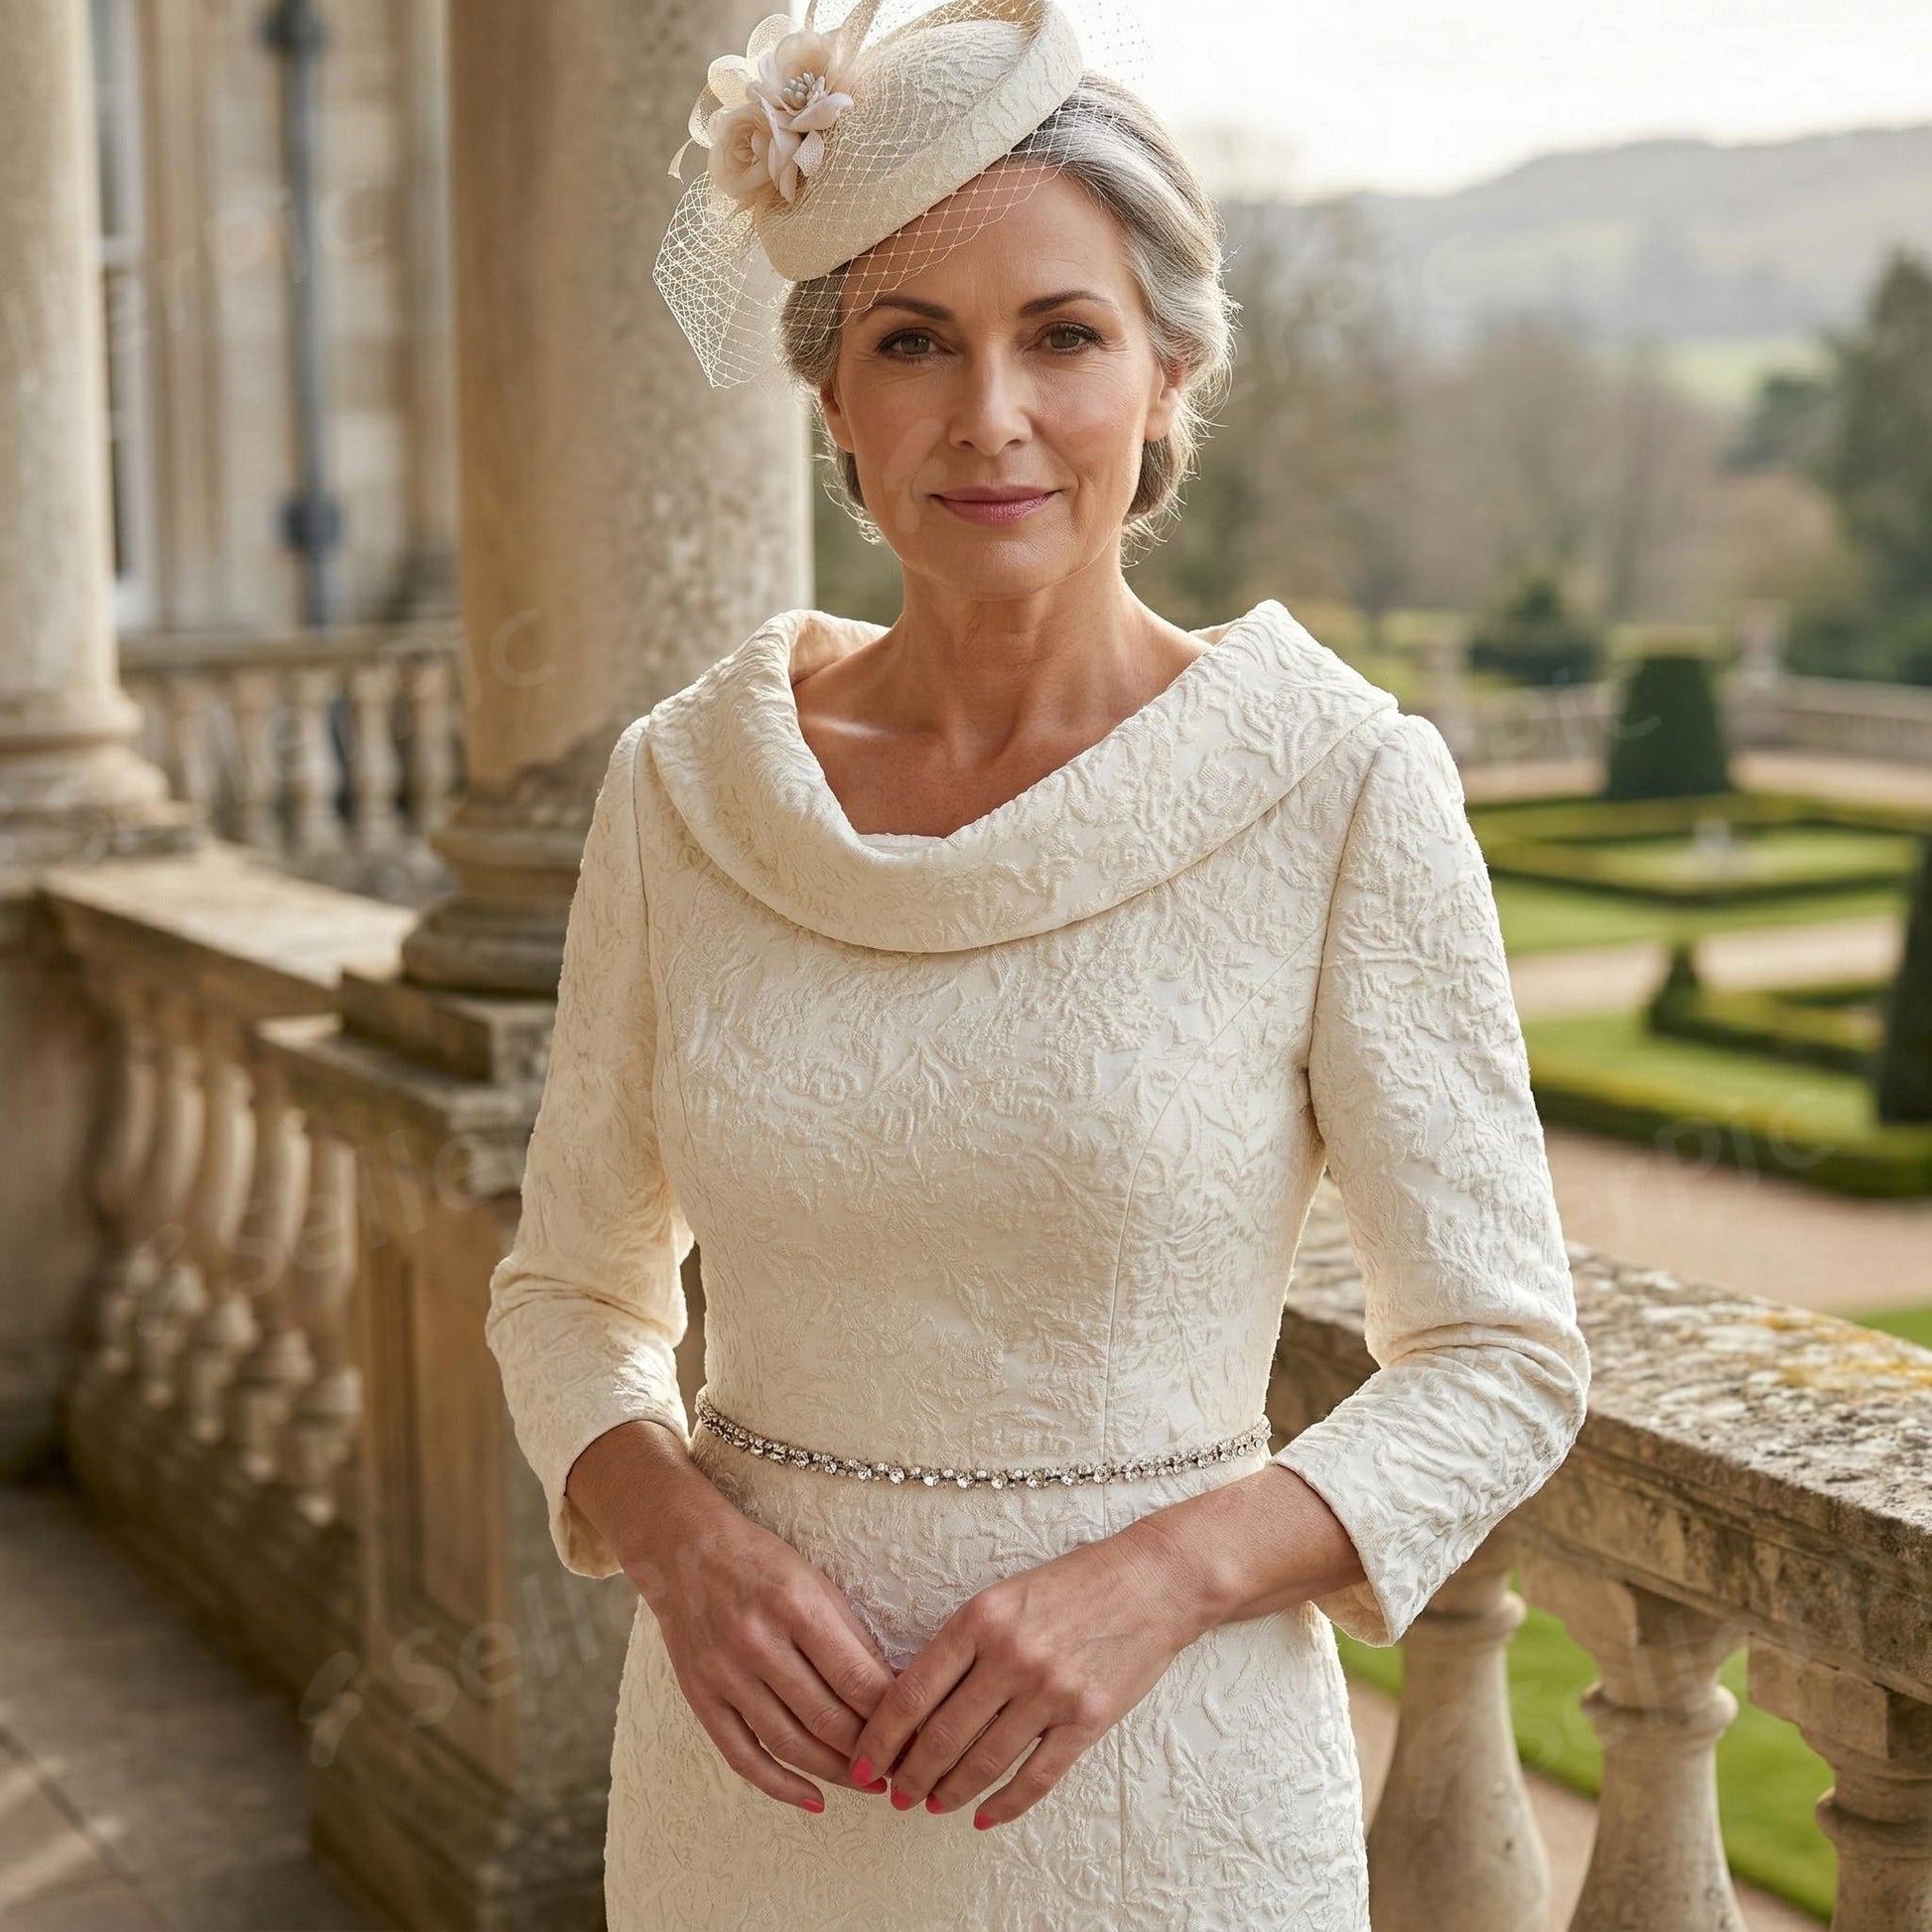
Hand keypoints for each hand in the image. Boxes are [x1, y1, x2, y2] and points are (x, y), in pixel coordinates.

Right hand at [623, 1486, 900, 1813]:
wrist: (685, 1551)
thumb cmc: (762, 1563)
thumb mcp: (817, 1584)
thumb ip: (853, 1639)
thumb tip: (896, 1690)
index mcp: (795, 1607)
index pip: (855, 1679)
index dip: (891, 1715)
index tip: (916, 1732)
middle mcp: (758, 1643)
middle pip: (826, 1717)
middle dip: (869, 1751)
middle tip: (900, 1765)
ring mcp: (725, 1674)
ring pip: (789, 1743)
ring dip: (835, 1773)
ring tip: (868, 1784)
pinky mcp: (701, 1697)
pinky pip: (743, 1755)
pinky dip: (780, 1785)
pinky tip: (813, 1799)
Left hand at [842, 1523, 1205, 1827]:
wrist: (1153, 1581)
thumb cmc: (1073, 1583)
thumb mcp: (1005, 1596)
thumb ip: (964, 1644)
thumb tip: (914, 1702)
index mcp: (980, 1618)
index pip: (913, 1690)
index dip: (882, 1735)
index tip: (864, 1760)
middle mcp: (1011, 1655)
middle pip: (942, 1735)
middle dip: (909, 1774)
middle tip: (893, 1793)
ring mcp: (1051, 1690)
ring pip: (983, 1761)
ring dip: (950, 1791)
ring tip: (931, 1803)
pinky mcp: (1087, 1719)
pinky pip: (1037, 1776)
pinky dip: (1005, 1803)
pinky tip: (985, 1815)